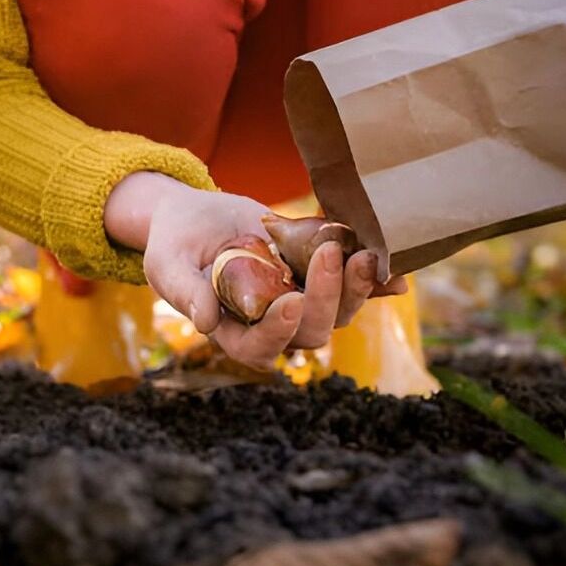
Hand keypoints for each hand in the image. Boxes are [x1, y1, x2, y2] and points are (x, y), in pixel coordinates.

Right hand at [104, 172, 405, 370]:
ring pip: (338, 313)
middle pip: (310, 333)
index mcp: (232, 331)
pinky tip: (397, 275)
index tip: (291, 302)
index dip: (278, 333)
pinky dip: (376, 283)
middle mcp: (271, 324)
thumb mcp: (168, 263)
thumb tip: (206, 321)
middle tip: (330, 256)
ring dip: (355, 289)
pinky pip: (353, 287)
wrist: (197, 217)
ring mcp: (299, 301)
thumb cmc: (174, 244)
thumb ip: (184, 291)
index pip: (258, 348)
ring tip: (363, 253)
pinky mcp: (317, 276)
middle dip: (326, 299)